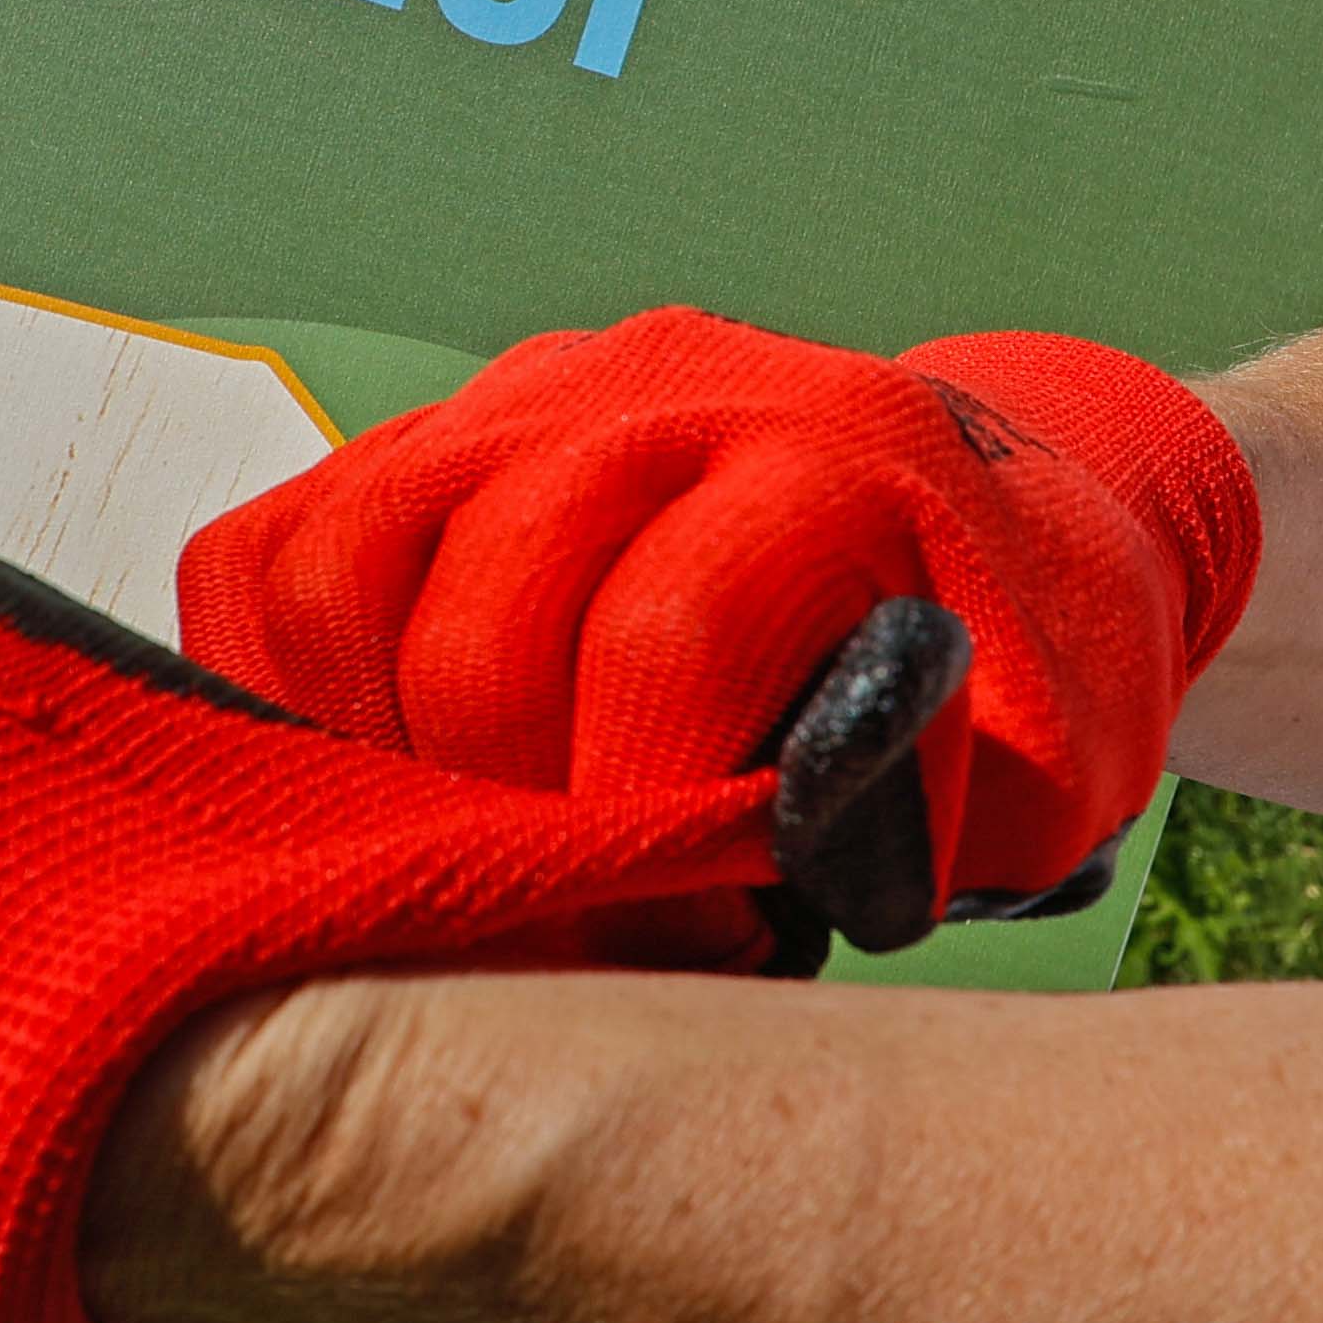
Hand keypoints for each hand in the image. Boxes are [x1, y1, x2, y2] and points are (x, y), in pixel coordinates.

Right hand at [176, 308, 1258, 943]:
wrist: (995, 503)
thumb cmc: (1019, 673)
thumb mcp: (1049, 771)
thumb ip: (922, 822)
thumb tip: (734, 874)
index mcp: (836, 458)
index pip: (657, 638)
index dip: (635, 822)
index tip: (686, 932)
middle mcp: (664, 390)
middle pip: (478, 620)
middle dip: (501, 815)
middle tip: (577, 914)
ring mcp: (526, 391)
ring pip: (340, 565)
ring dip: (363, 745)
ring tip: (460, 846)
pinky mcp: (432, 425)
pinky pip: (274, 545)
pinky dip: (274, 676)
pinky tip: (366, 773)